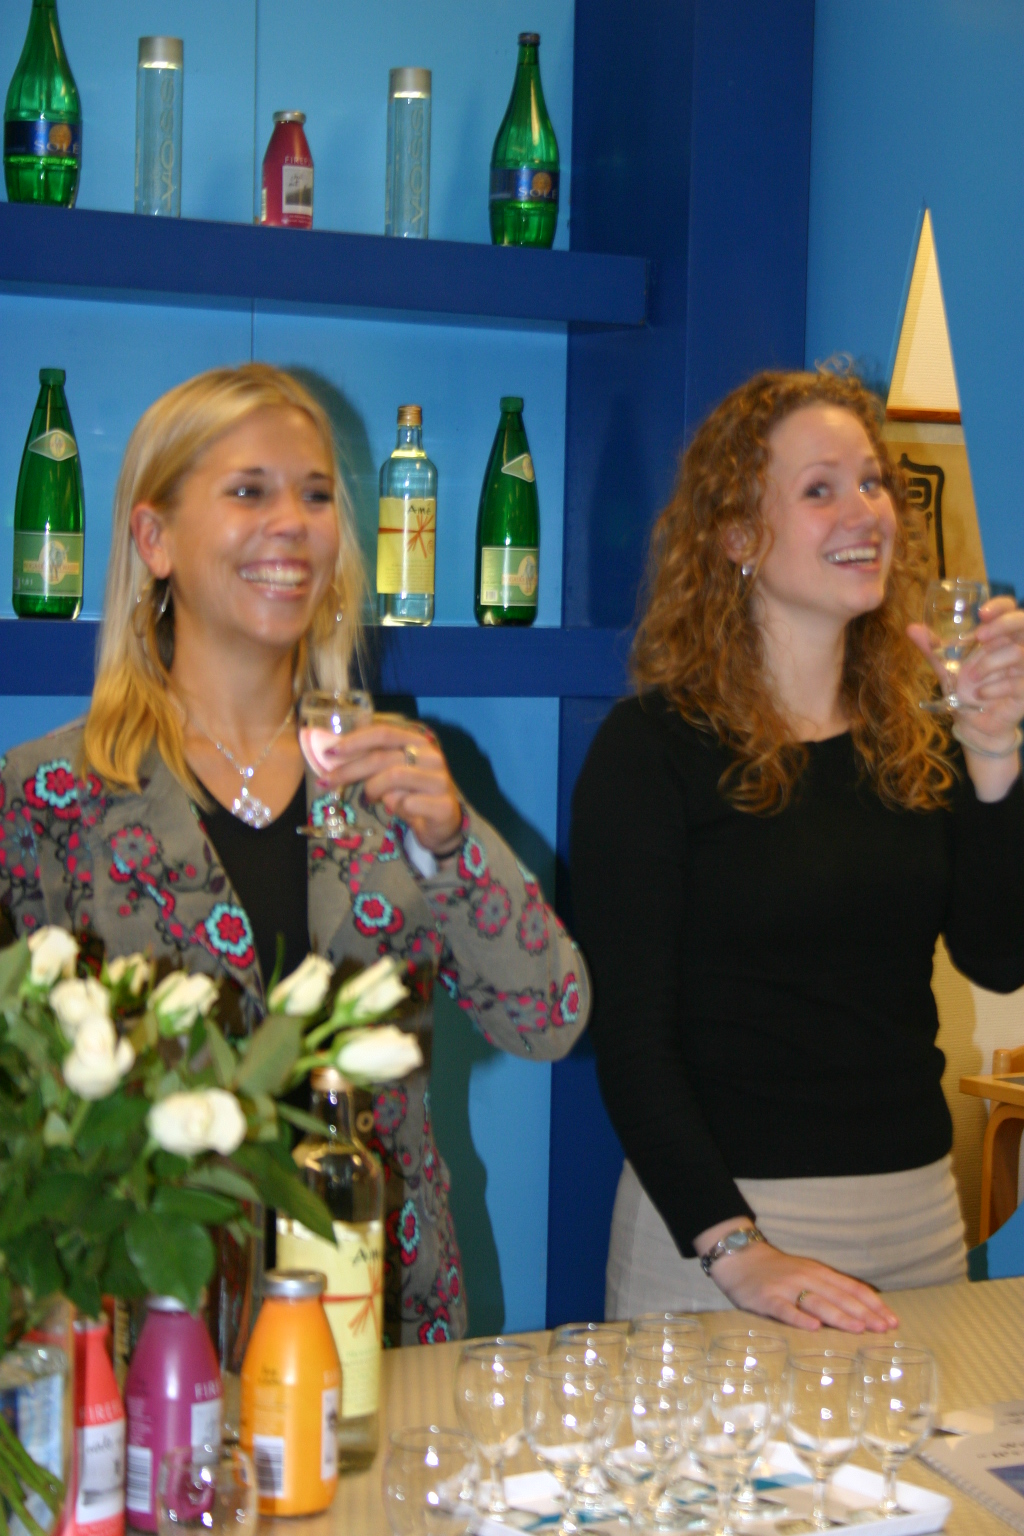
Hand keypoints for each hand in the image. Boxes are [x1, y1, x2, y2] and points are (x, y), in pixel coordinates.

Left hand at [299, 716, 462, 854]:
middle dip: (349, 770)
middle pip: (382, 757)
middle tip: (326, 782)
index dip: (355, 740)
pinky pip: (407, 803)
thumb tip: (334, 752)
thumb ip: (371, 759)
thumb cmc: (412, 793)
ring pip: (393, 777)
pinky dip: (395, 807)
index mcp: (418, 741)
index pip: (383, 733)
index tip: (330, 752)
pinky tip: (397, 810)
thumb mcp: (391, 771)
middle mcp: (431, 756)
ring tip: (370, 798)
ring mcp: (440, 780)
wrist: (442, 823)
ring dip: (373, 789)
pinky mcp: (443, 805)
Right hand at [708, 1242, 898, 1333]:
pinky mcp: (767, 1298)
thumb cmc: (778, 1272)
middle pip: (840, 1296)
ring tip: (858, 1329)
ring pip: (817, 1302)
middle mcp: (807, 1278)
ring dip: (839, 1316)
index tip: (892, 1321)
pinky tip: (813, 1328)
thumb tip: (861, 1312)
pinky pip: (785, 1310)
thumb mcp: (807, 1274)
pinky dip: (799, 1318)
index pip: (852, 1288)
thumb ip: (829, 1290)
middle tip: (884, 1330)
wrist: (740, 1258)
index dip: (873, 1305)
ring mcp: (787, 1288)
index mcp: (819, 1273)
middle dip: (864, 1314)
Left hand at [909, 596, 1023, 740]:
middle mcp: (1015, 647)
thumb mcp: (946, 666)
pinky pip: (1017, 682)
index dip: (1000, 606)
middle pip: (1023, 622)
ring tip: (971, 678)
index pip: (1009, 608)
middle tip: (980, 636)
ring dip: (990, 663)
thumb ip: (933, 647)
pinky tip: (981, 694)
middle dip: (1003, 625)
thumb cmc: (964, 688)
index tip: (980, 613)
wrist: (972, 722)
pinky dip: (996, 687)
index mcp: (998, 636)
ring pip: (1019, 653)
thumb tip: (911, 628)